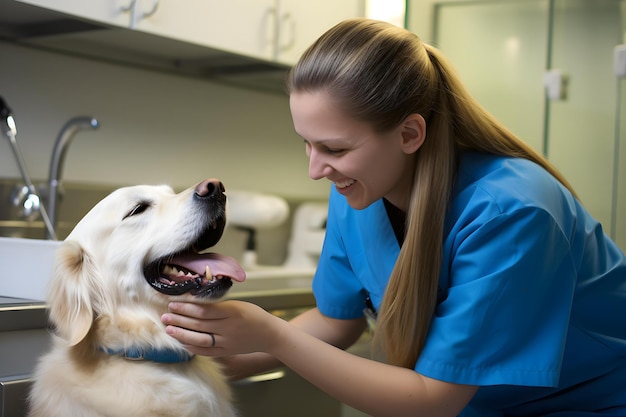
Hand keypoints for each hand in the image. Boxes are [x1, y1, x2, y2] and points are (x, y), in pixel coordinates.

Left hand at [161, 300, 284, 356]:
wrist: (269, 335)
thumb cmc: (254, 315)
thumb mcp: (238, 305)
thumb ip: (219, 307)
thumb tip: (194, 305)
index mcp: (232, 312)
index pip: (203, 310)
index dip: (186, 307)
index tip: (173, 304)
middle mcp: (228, 328)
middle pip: (199, 324)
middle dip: (179, 319)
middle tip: (165, 316)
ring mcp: (227, 342)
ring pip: (199, 339)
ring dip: (182, 334)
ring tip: (169, 329)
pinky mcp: (226, 352)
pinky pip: (206, 350)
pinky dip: (192, 346)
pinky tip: (182, 341)